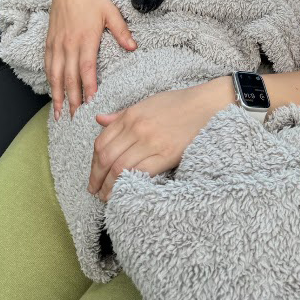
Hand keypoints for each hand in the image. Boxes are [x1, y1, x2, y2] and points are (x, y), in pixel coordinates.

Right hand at [46, 0, 136, 120]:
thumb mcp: (111, 11)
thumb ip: (122, 31)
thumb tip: (133, 47)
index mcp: (86, 39)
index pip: (87, 70)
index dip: (88, 88)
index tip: (91, 104)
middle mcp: (69, 44)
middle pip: (70, 78)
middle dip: (72, 100)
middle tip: (75, 119)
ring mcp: (57, 44)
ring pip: (56, 75)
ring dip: (57, 95)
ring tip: (60, 113)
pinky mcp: (49, 41)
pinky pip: (48, 65)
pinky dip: (49, 81)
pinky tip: (52, 92)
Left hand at [88, 79, 232, 200]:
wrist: (206, 105)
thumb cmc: (178, 103)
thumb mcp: (146, 103)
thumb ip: (121, 115)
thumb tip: (99, 120)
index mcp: (131, 115)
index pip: (101, 142)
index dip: (93, 162)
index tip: (93, 174)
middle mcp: (137, 128)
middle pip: (106, 157)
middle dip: (96, 178)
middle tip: (94, 190)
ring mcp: (151, 142)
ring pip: (119, 168)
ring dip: (108, 186)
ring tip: (106, 196)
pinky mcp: (166, 155)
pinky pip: (140, 172)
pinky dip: (127, 184)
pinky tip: (123, 192)